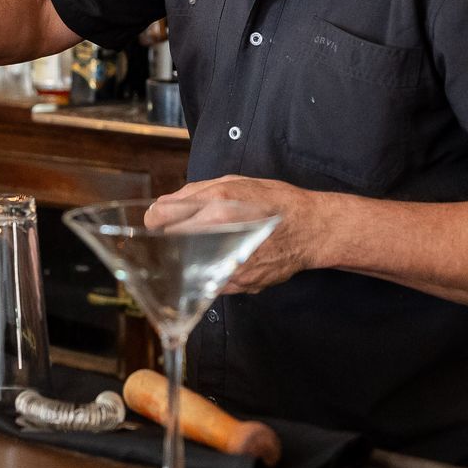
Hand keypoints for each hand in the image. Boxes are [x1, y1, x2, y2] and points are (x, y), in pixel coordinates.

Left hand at [148, 175, 324, 294]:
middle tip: (185, 231)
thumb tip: (163, 204)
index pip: (161, 217)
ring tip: (209, 244)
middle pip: (170, 244)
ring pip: (187, 267)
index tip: (160, 219)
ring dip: (191, 257)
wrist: (310, 230)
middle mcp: (221, 239)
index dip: (157, 217)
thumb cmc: (275, 202)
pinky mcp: (238, 285)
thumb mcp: (234, 182)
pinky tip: (224, 257)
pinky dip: (209, 270)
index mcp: (217, 208)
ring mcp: (229, 266)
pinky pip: (209, 280)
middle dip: (173, 237)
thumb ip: (194, 192)